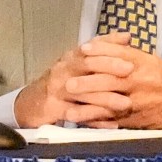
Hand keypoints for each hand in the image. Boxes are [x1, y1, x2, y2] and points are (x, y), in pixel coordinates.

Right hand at [14, 42, 128, 127]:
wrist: (31, 103)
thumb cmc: (62, 81)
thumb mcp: (79, 62)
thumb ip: (103, 49)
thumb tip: (127, 36)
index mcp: (71, 58)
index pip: (90, 48)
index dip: (109, 49)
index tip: (129, 52)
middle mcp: (63, 70)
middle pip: (86, 65)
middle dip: (109, 67)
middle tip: (130, 71)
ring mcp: (57, 90)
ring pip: (83, 92)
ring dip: (106, 98)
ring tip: (126, 103)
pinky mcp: (54, 109)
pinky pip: (77, 115)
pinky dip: (96, 121)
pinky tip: (112, 125)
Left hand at [74, 38, 161, 127]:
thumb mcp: (151, 62)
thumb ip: (128, 54)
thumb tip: (103, 45)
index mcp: (146, 64)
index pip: (120, 55)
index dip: (100, 51)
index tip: (82, 50)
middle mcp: (143, 81)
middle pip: (112, 79)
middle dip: (88, 81)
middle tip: (68, 83)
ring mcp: (140, 102)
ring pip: (110, 103)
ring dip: (88, 107)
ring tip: (69, 109)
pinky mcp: (137, 119)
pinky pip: (114, 121)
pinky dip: (97, 122)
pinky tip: (82, 122)